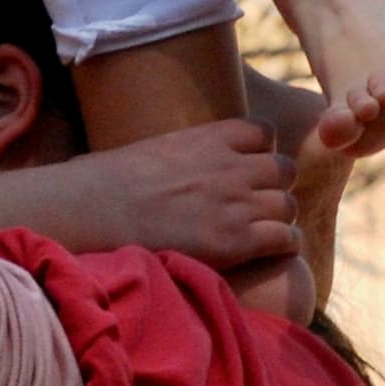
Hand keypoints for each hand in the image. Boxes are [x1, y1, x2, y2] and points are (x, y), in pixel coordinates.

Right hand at [80, 120, 303, 269]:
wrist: (95, 210)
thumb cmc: (109, 180)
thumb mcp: (156, 148)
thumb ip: (189, 151)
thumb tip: (186, 161)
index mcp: (209, 138)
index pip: (264, 132)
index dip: (261, 151)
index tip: (248, 167)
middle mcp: (229, 166)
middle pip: (284, 169)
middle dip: (275, 186)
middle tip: (256, 204)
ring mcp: (235, 203)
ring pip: (289, 206)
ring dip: (278, 218)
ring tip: (259, 231)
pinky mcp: (236, 241)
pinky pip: (286, 240)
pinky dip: (282, 247)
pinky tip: (263, 253)